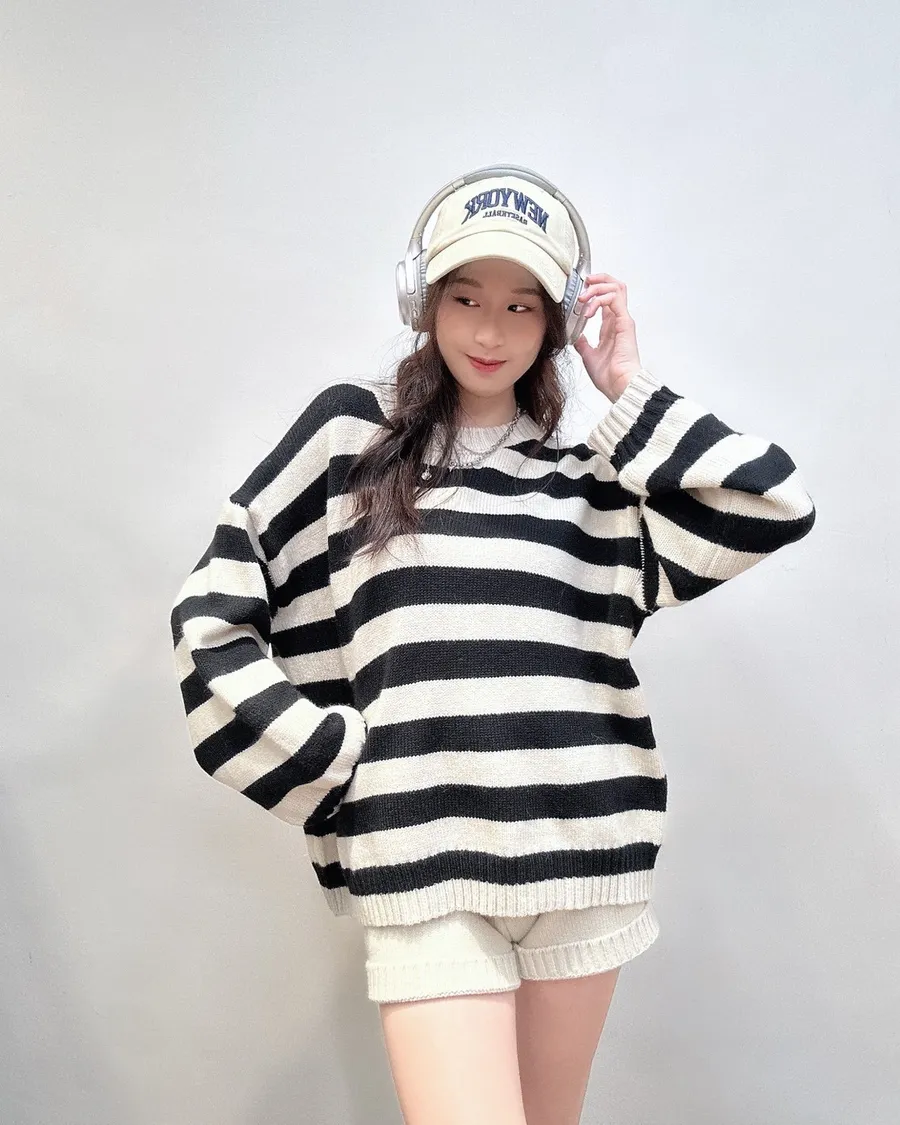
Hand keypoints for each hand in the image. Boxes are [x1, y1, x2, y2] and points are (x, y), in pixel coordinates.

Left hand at [572, 273, 641, 401]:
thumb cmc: (609, 376)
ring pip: (616, 288)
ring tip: (583, 298)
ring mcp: (623, 320)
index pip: (606, 298)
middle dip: (598, 280)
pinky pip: (615, 299)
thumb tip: (575, 336)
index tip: (580, 291)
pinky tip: (588, 309)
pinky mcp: (625, 323)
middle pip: (615, 287)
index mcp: (611, 327)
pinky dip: (600, 298)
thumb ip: (583, 344)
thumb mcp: (589, 356)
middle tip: (584, 284)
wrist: (619, 386)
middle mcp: (618, 320)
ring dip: (597, 287)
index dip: (594, 289)